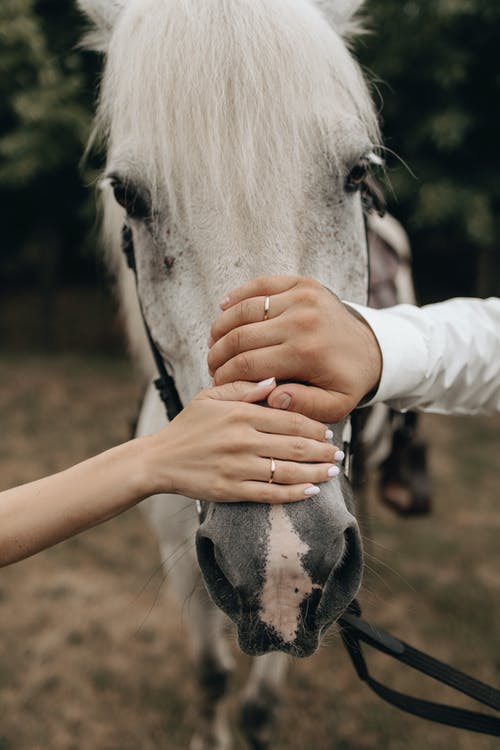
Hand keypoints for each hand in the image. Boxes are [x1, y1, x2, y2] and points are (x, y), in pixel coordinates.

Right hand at [144, 379, 343, 502]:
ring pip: (286, 471)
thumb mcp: (210, 397)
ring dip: (315, 472)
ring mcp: (237, 467)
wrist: (159, 460)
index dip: (313, 426)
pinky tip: (311, 492)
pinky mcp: (231, 489)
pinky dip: (294, 493)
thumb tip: (275, 382)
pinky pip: (270, 494)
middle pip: (293, 446)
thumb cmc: (188, 426)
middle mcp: (242, 440)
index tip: (327, 431)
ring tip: (332, 472)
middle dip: (321, 451)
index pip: (288, 419)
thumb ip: (243, 387)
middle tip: (338, 453)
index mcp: (240, 414)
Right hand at [208, 276, 381, 422]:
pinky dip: (236, 297)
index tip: (216, 385)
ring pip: (243, 309)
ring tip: (214, 345)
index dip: (225, 376)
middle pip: (240, 336)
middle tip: (212, 368)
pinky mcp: (302, 283)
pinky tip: (223, 311)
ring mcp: (302, 296)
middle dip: (218, 354)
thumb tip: (271, 397)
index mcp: (306, 352)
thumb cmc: (346, 381)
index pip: (248, 363)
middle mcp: (302, 320)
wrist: (372, 348)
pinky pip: (259, 285)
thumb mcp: (333, 406)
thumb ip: (302, 407)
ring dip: (221, 328)